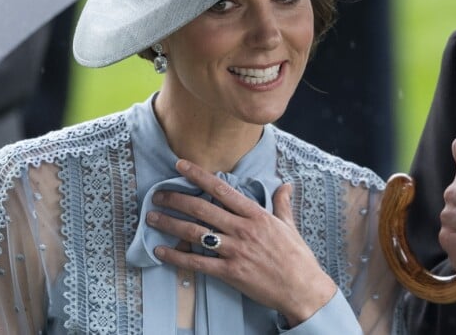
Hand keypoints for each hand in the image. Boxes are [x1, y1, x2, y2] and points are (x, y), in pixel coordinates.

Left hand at [147, 159, 336, 326]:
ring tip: (152, 217)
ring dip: (171, 224)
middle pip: (202, 209)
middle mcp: (242, 229)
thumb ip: (282, 203)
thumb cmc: (297, 257)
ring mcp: (235, 251)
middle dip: (176, 199)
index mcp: (255, 214)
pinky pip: (198, 263)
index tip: (180, 165)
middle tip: (157, 194)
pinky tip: (161, 251)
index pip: (221, 189)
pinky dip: (177, 257)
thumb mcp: (289, 225)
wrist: (304, 290)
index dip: (198, 176)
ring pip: (195, 233)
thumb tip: (286, 185)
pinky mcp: (230, 272)